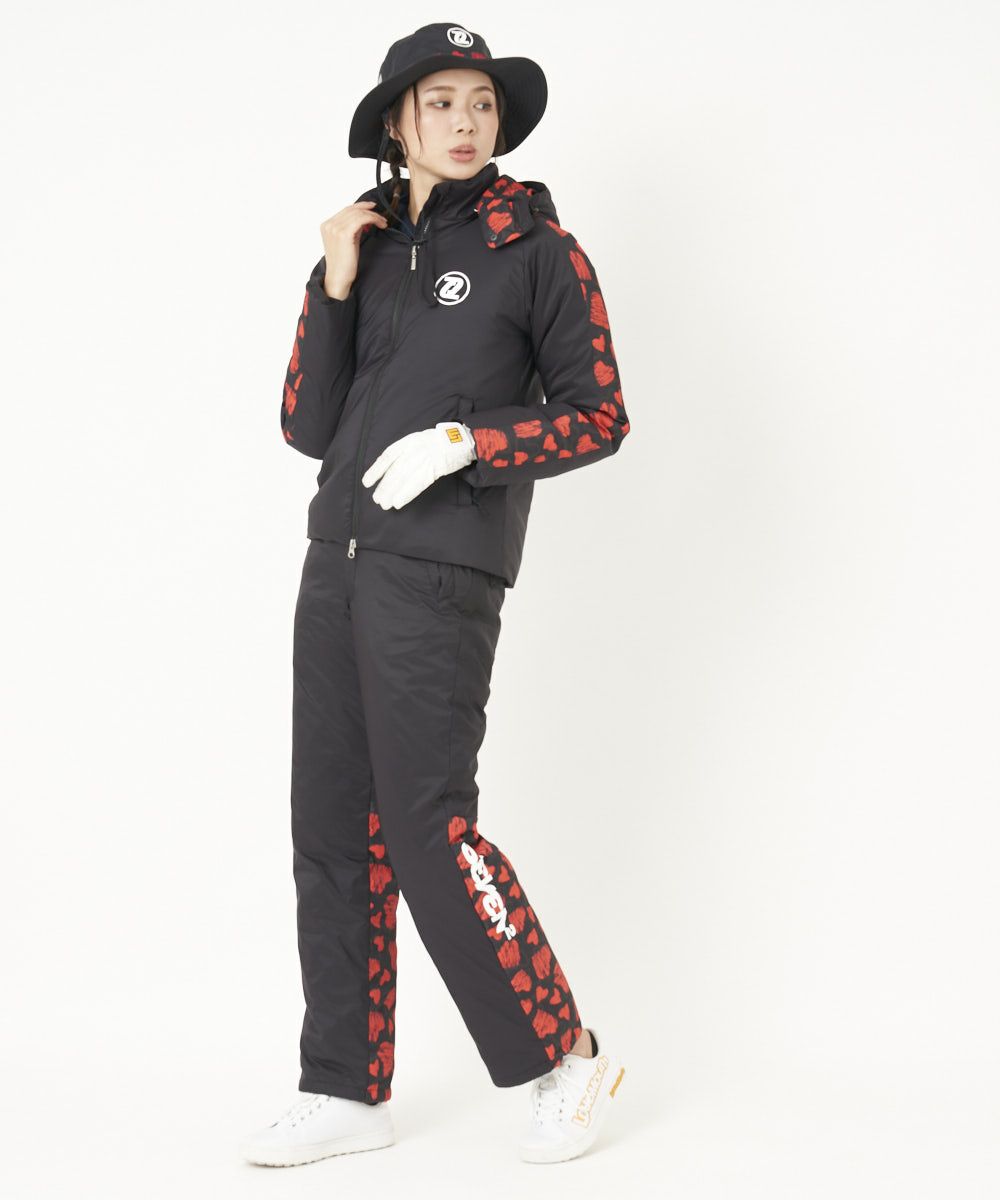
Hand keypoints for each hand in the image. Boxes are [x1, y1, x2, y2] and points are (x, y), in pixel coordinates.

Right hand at [320, 201, 387, 298]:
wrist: (339, 277)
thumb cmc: (344, 263)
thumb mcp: (347, 241)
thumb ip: (352, 228)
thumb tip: (365, 218)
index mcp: (326, 225)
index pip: (346, 209)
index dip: (361, 206)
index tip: (373, 207)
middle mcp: (329, 224)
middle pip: (352, 209)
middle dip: (369, 211)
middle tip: (382, 218)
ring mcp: (335, 228)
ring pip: (358, 213)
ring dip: (374, 216)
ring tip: (383, 223)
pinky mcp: (344, 233)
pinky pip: (362, 219)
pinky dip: (373, 219)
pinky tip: (380, 225)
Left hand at [362, 422, 476, 509]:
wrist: (461, 440)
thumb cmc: (440, 443)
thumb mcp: (419, 441)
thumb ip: (407, 453)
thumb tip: (392, 471)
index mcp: (409, 441)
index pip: (387, 456)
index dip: (376, 470)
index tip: (366, 482)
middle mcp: (414, 449)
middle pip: (394, 470)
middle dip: (384, 486)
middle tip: (377, 499)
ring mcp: (424, 458)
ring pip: (403, 478)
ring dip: (392, 492)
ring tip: (385, 504)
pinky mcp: (434, 468)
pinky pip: (417, 483)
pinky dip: (407, 493)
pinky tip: (399, 502)